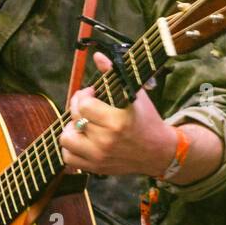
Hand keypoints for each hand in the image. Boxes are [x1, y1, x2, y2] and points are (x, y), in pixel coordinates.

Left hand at [59, 51, 176, 176]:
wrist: (159, 152)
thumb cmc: (147, 121)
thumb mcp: (136, 95)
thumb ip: (114, 74)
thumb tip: (98, 56)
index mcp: (118, 121)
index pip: (84, 105)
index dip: (85, 95)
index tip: (93, 93)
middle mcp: (107, 140)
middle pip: (75, 119)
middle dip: (78, 107)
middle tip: (87, 106)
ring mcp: (100, 156)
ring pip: (66, 139)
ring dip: (71, 129)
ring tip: (82, 124)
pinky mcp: (96, 168)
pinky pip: (69, 158)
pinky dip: (71, 148)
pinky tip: (81, 139)